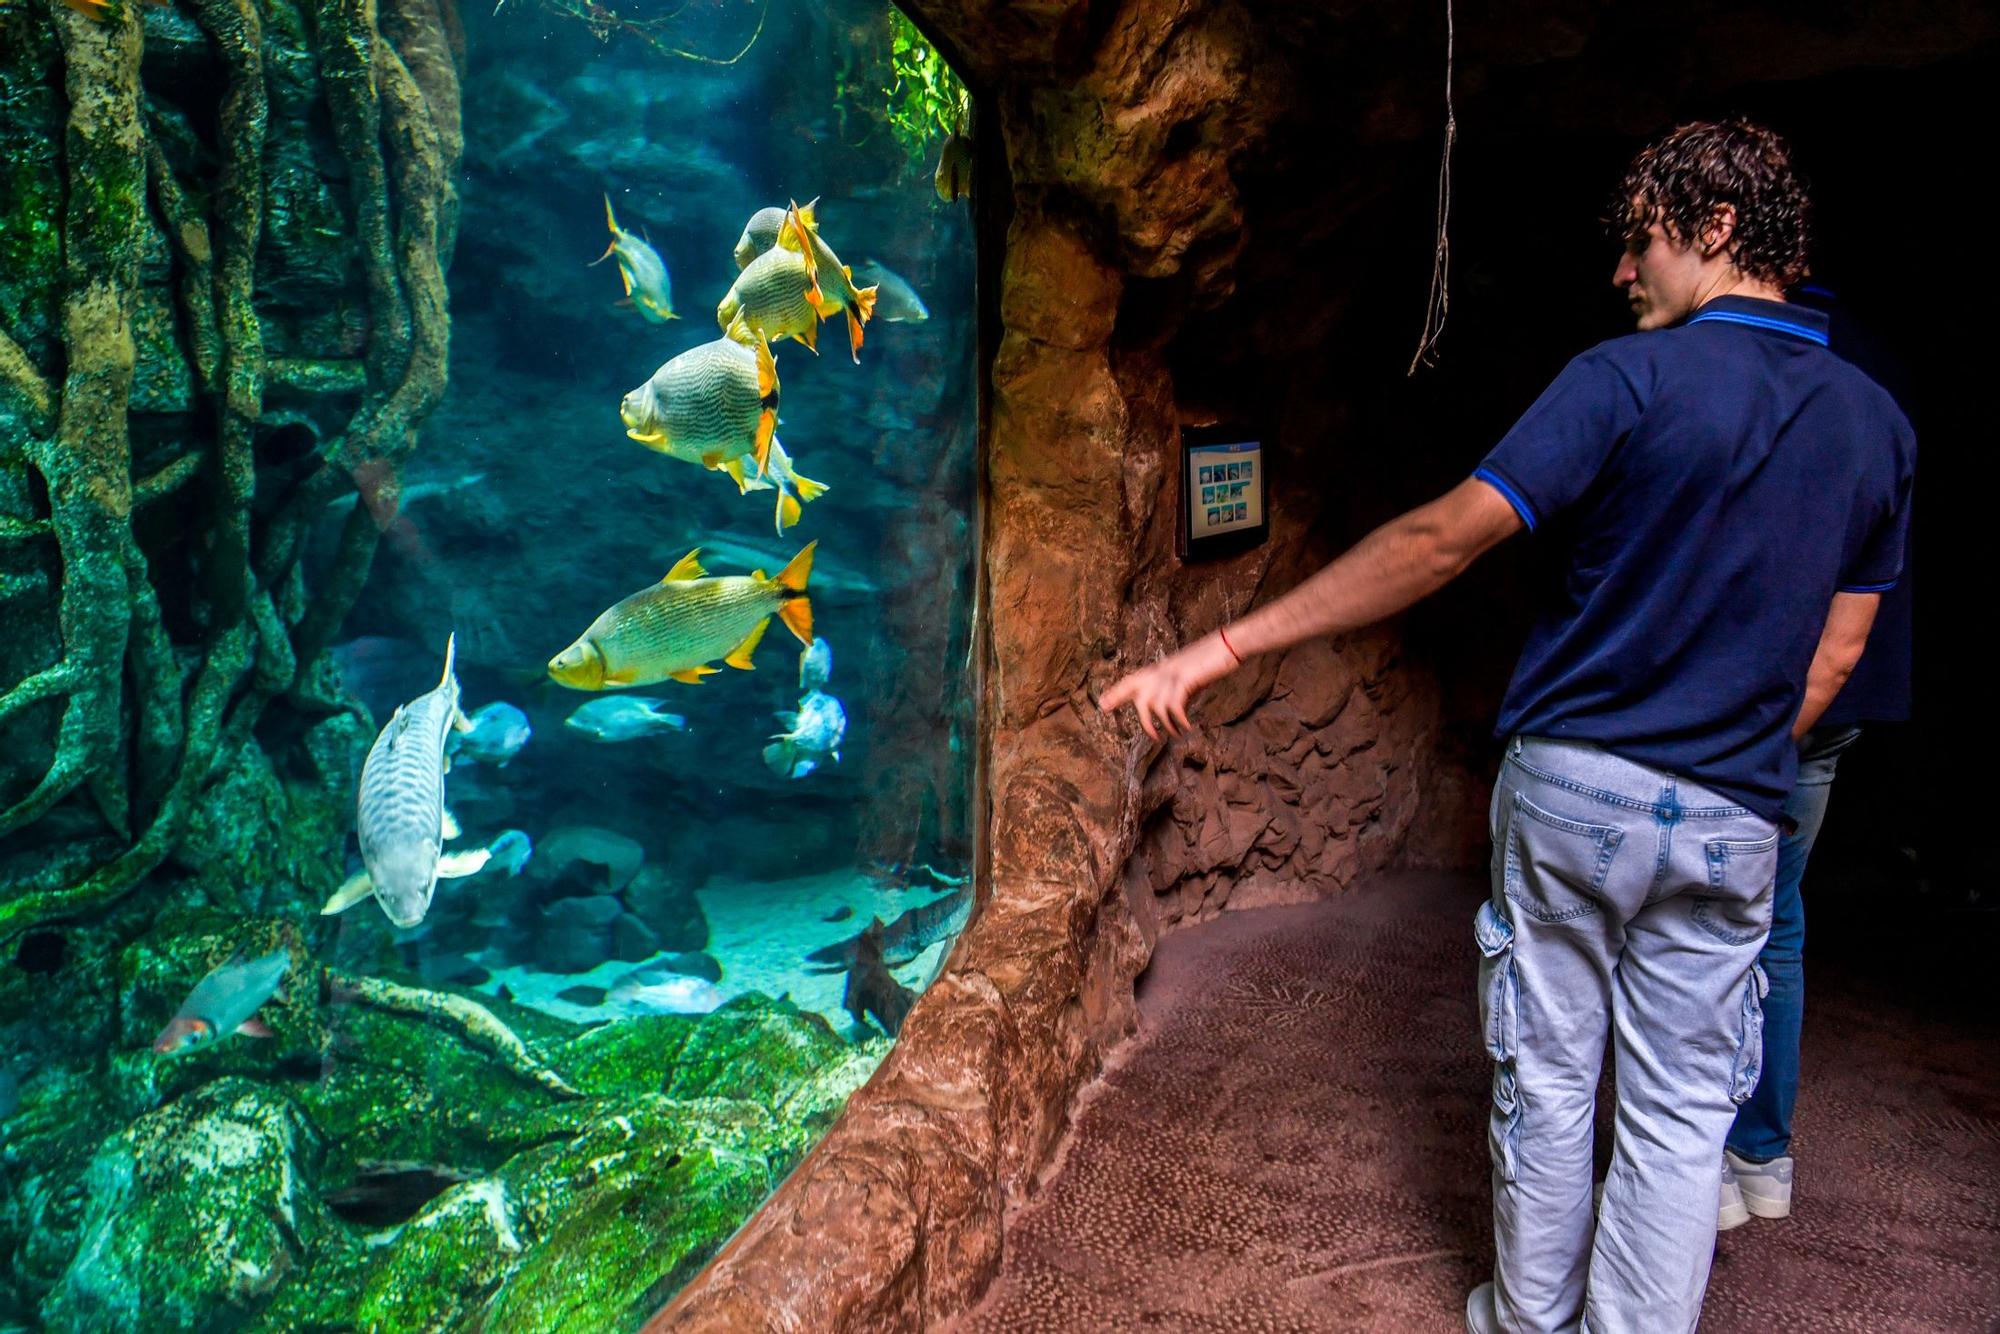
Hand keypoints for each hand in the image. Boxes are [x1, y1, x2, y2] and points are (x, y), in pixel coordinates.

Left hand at [1099, 633, 1240, 740]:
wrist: (1227, 645)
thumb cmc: (1209, 663)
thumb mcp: (1189, 681)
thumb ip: (1178, 695)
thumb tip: (1172, 716)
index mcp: (1161, 669)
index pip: (1132, 680)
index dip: (1117, 693)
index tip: (1102, 705)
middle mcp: (1162, 670)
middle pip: (1137, 691)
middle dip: (1134, 711)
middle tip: (1145, 732)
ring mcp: (1173, 674)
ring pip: (1156, 704)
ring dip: (1166, 724)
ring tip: (1175, 734)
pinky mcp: (1185, 679)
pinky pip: (1174, 705)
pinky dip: (1179, 719)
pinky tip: (1186, 727)